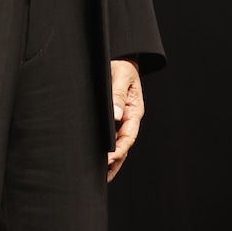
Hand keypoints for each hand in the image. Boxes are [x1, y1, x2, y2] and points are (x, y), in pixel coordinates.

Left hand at [107, 58, 143, 182]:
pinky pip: (110, 133)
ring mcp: (121, 117)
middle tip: (102, 175)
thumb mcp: (121, 75)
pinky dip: (105, 145)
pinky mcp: (112, 115)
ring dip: (110, 157)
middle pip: (123, 143)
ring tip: (99, 174)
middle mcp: (129, 117)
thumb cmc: (122, 63)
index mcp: (135, 110)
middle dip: (115, 160)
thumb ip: (118, 94)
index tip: (109, 158)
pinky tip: (97, 155)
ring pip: (117, 141)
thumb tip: (117, 115)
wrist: (120, 55)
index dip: (120, 149)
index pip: (129, 135)